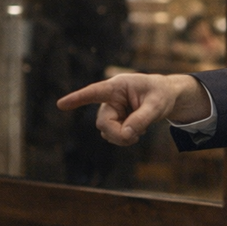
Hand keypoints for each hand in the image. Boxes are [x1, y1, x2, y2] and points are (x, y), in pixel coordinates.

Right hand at [56, 73, 210, 146]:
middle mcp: (110, 98)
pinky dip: (124, 139)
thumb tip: (126, 134)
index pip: (95, 92)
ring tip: (140, 132)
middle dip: (118, 134)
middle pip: (103, 122)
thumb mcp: (157, 106)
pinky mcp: (114, 120)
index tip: (61, 104)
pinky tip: (136, 131)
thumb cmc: (160, 95)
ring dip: (122, 138)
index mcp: (117, 86)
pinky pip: (112, 135)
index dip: (78, 99)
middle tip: (135, 138)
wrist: (165, 97)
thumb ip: (142, 119)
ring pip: (106, 131)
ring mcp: (111, 110)